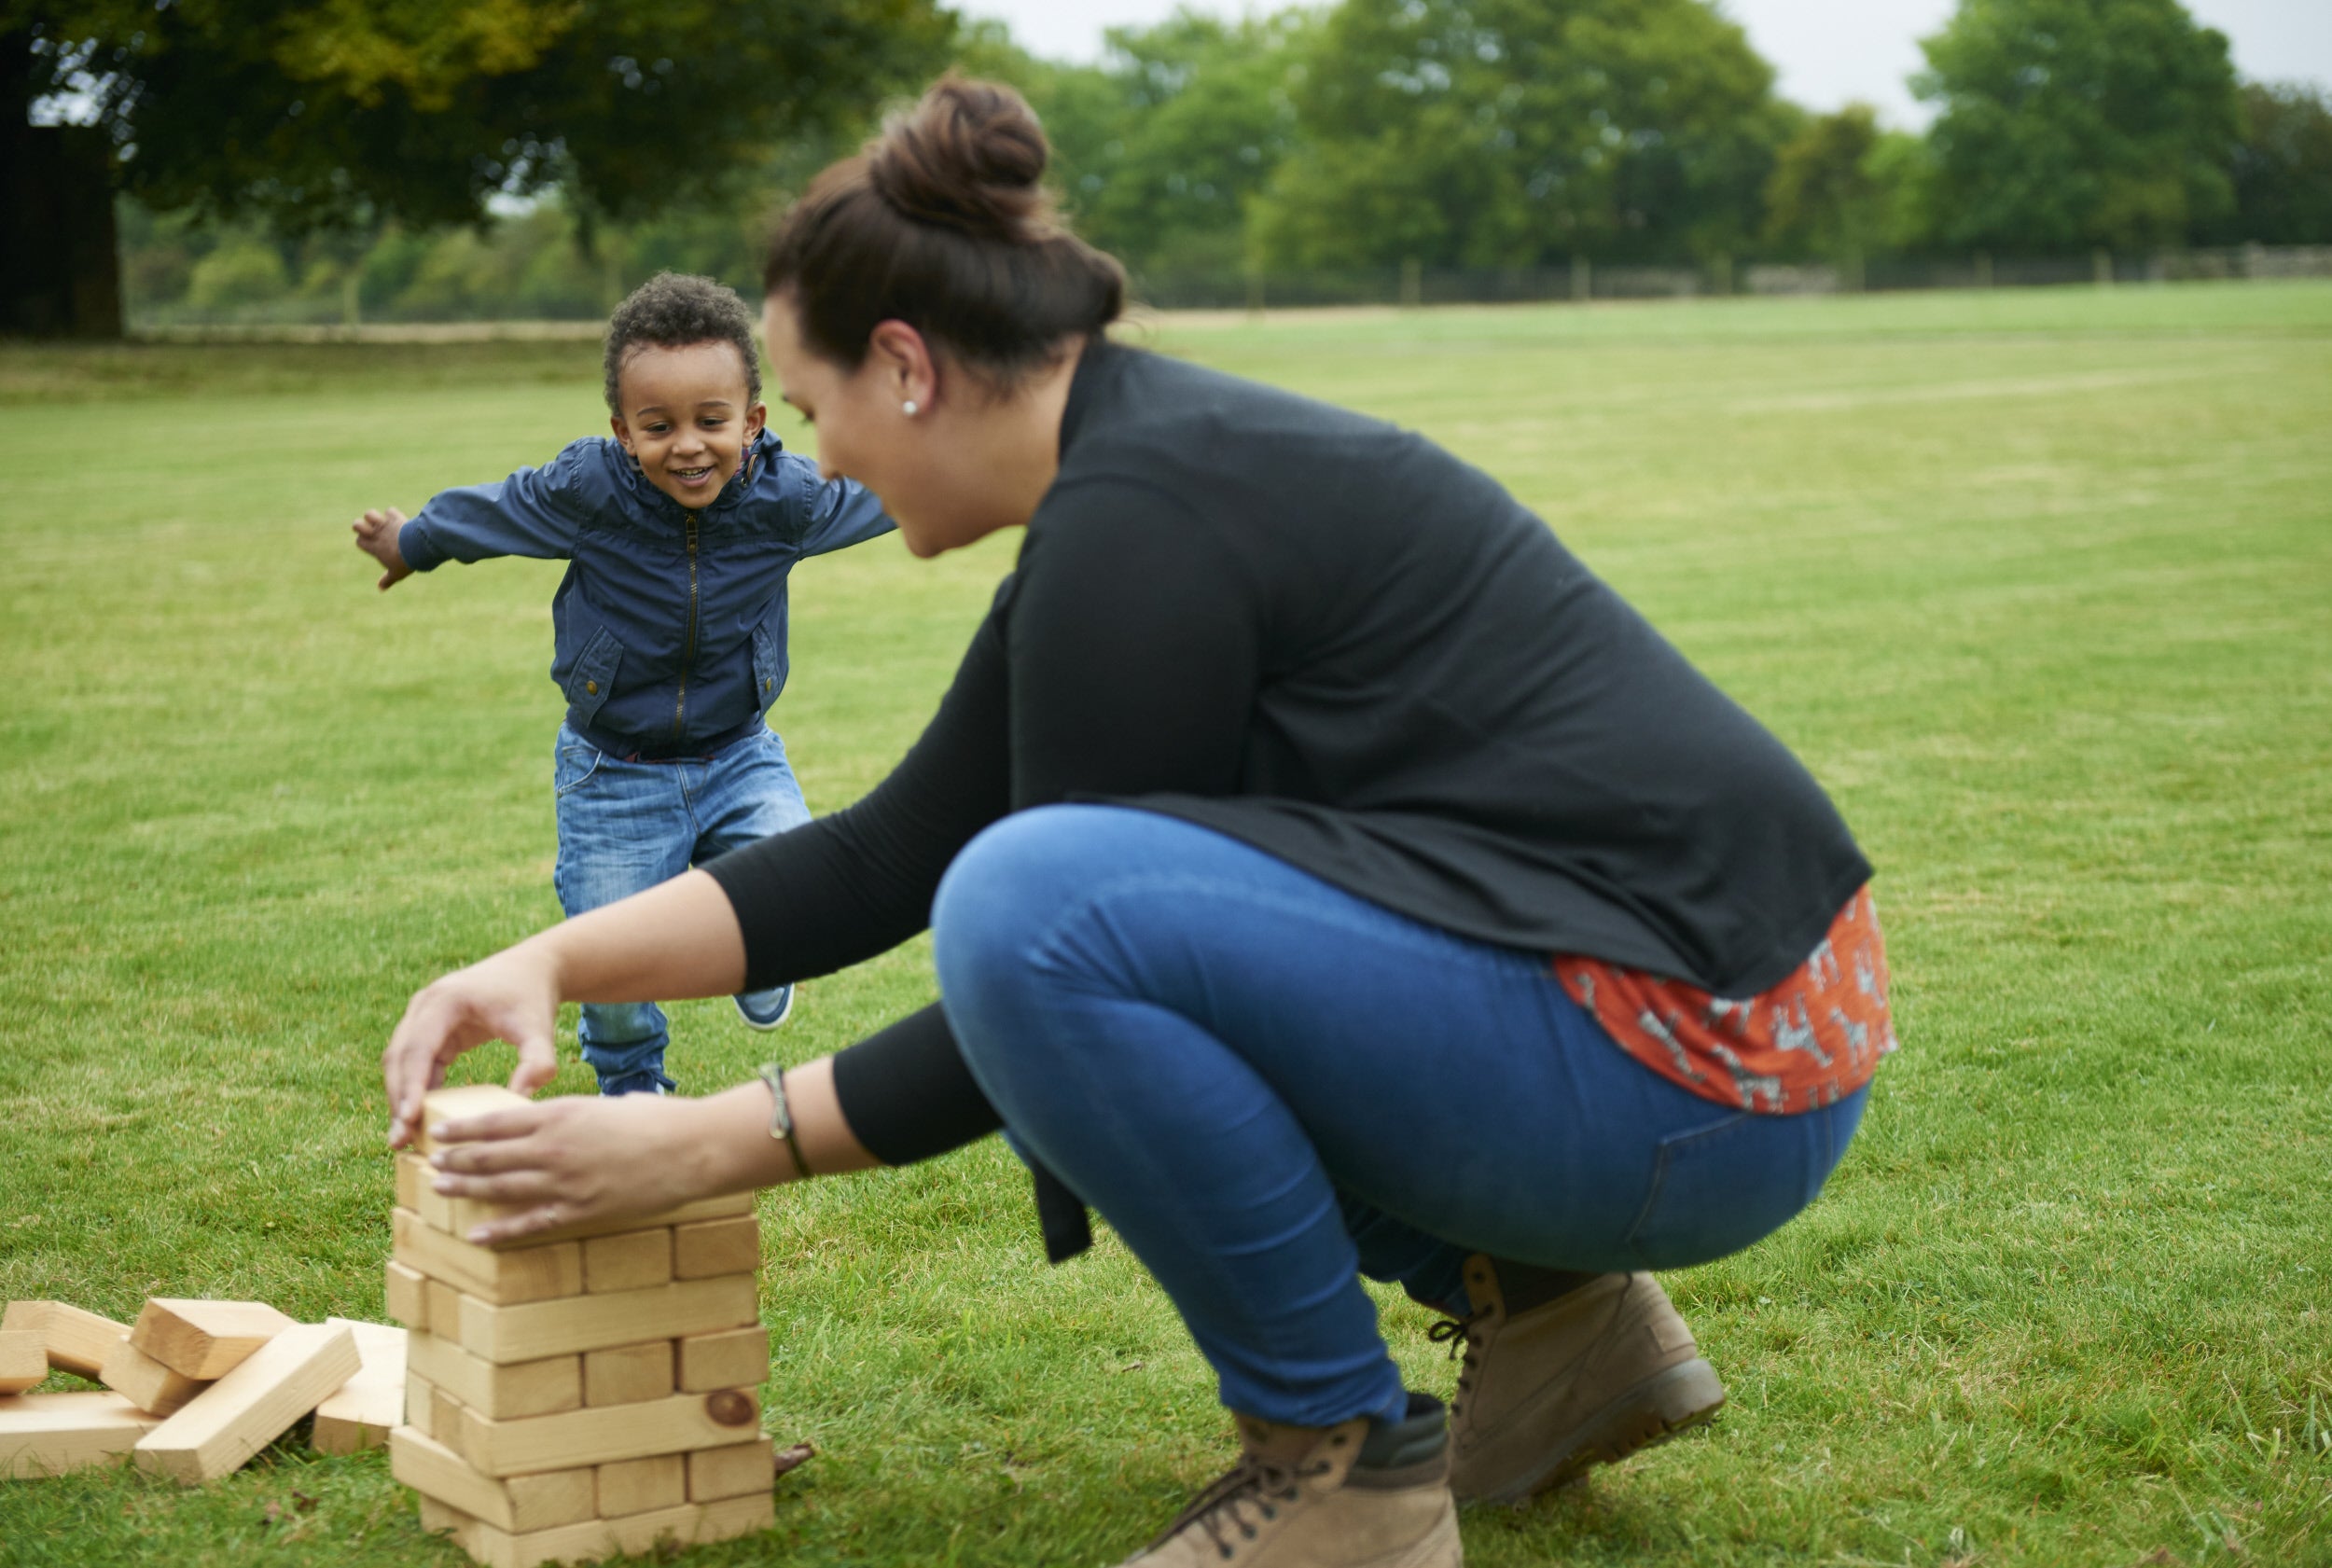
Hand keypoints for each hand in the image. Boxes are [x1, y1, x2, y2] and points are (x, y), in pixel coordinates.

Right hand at [351, 506, 411, 589]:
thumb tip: (380, 589)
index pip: (359, 542)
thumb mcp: (396, 574)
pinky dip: (393, 514)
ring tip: (382, 522)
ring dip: (373, 516)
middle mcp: (376, 535)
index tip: (371, 544)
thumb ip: (387, 580)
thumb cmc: (405, 563)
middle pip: (356, 524)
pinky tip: (399, 519)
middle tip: (372, 530)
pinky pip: (390, 511)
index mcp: (374, 548)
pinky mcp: (396, 518)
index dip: (362, 541)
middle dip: (360, 525)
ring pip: (369, 514)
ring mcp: (385, 525)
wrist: (417, 548)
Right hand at [383, 945, 561, 1149]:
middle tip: (400, 1141)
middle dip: (398, 1099)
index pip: (418, 1047)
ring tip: (404, 1140)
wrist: (533, 968)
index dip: (410, 1085)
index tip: (408, 1119)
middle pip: (399, 1058)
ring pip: (401, 1063)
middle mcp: (425, 1005)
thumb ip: (537, 1061)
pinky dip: (415, 1090)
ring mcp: (423, 1016)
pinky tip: (420, 1121)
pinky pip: (415, 1064)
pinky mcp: (431, 1030)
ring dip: (400, 1099)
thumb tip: (521, 1100)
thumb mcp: (539, 1028)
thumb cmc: (533, 997)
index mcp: (445, 1000)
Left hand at [424, 1094, 720, 1245]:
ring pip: (502, 1188)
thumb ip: (577, 1115)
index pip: (496, 1123)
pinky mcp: (581, 1210)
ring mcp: (565, 1182)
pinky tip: (477, 1234)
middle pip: (490, 1157)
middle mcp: (554, 1148)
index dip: (463, 1130)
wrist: (692, 1148)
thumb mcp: (609, 1104)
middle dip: (456, 1160)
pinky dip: (501, 1231)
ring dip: (467, 1189)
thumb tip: (560, 1122)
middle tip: (432, 1164)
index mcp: (561, 1114)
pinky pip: (532, 1223)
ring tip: (441, 1190)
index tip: (439, 1133)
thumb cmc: (659, 1118)